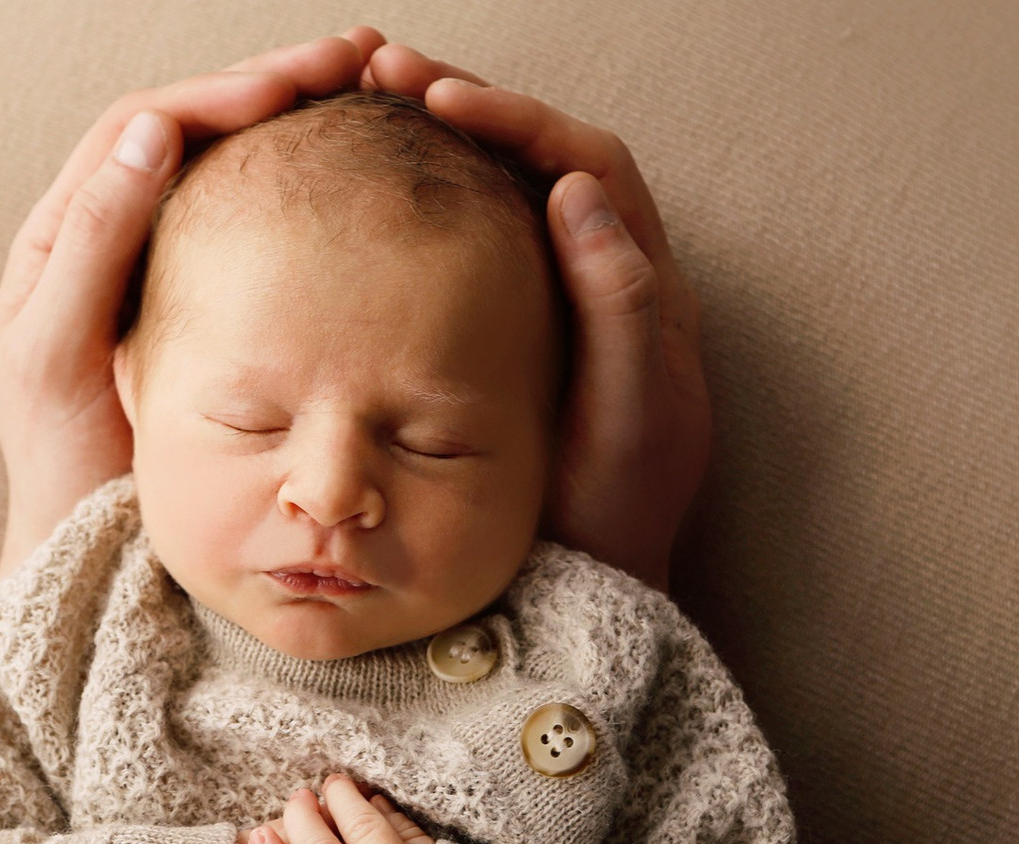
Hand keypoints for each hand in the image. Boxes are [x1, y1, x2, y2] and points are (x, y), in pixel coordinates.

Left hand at [0, 27, 386, 580]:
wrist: (85, 556)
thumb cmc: (63, 469)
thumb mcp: (59, 354)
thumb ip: (93, 247)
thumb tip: (155, 134)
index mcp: (65, 237)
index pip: (146, 130)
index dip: (221, 95)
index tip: (296, 83)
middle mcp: (113, 241)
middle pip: (196, 131)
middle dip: (274, 85)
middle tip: (358, 59)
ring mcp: (165, 275)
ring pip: (232, 173)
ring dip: (296, 128)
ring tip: (372, 96)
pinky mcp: (210, 317)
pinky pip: (257, 232)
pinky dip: (305, 195)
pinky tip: (359, 187)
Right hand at [364, 44, 709, 592]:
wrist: (592, 594)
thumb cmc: (610, 521)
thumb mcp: (626, 422)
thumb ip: (618, 312)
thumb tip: (576, 192)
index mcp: (646, 295)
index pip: (587, 168)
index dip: (517, 122)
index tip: (439, 98)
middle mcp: (608, 288)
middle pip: (546, 163)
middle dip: (474, 111)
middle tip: (386, 74)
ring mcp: (560, 313)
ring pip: (511, 200)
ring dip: (451, 150)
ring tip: (373, 113)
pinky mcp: (517, 342)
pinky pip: (483, 250)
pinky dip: (436, 209)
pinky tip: (377, 203)